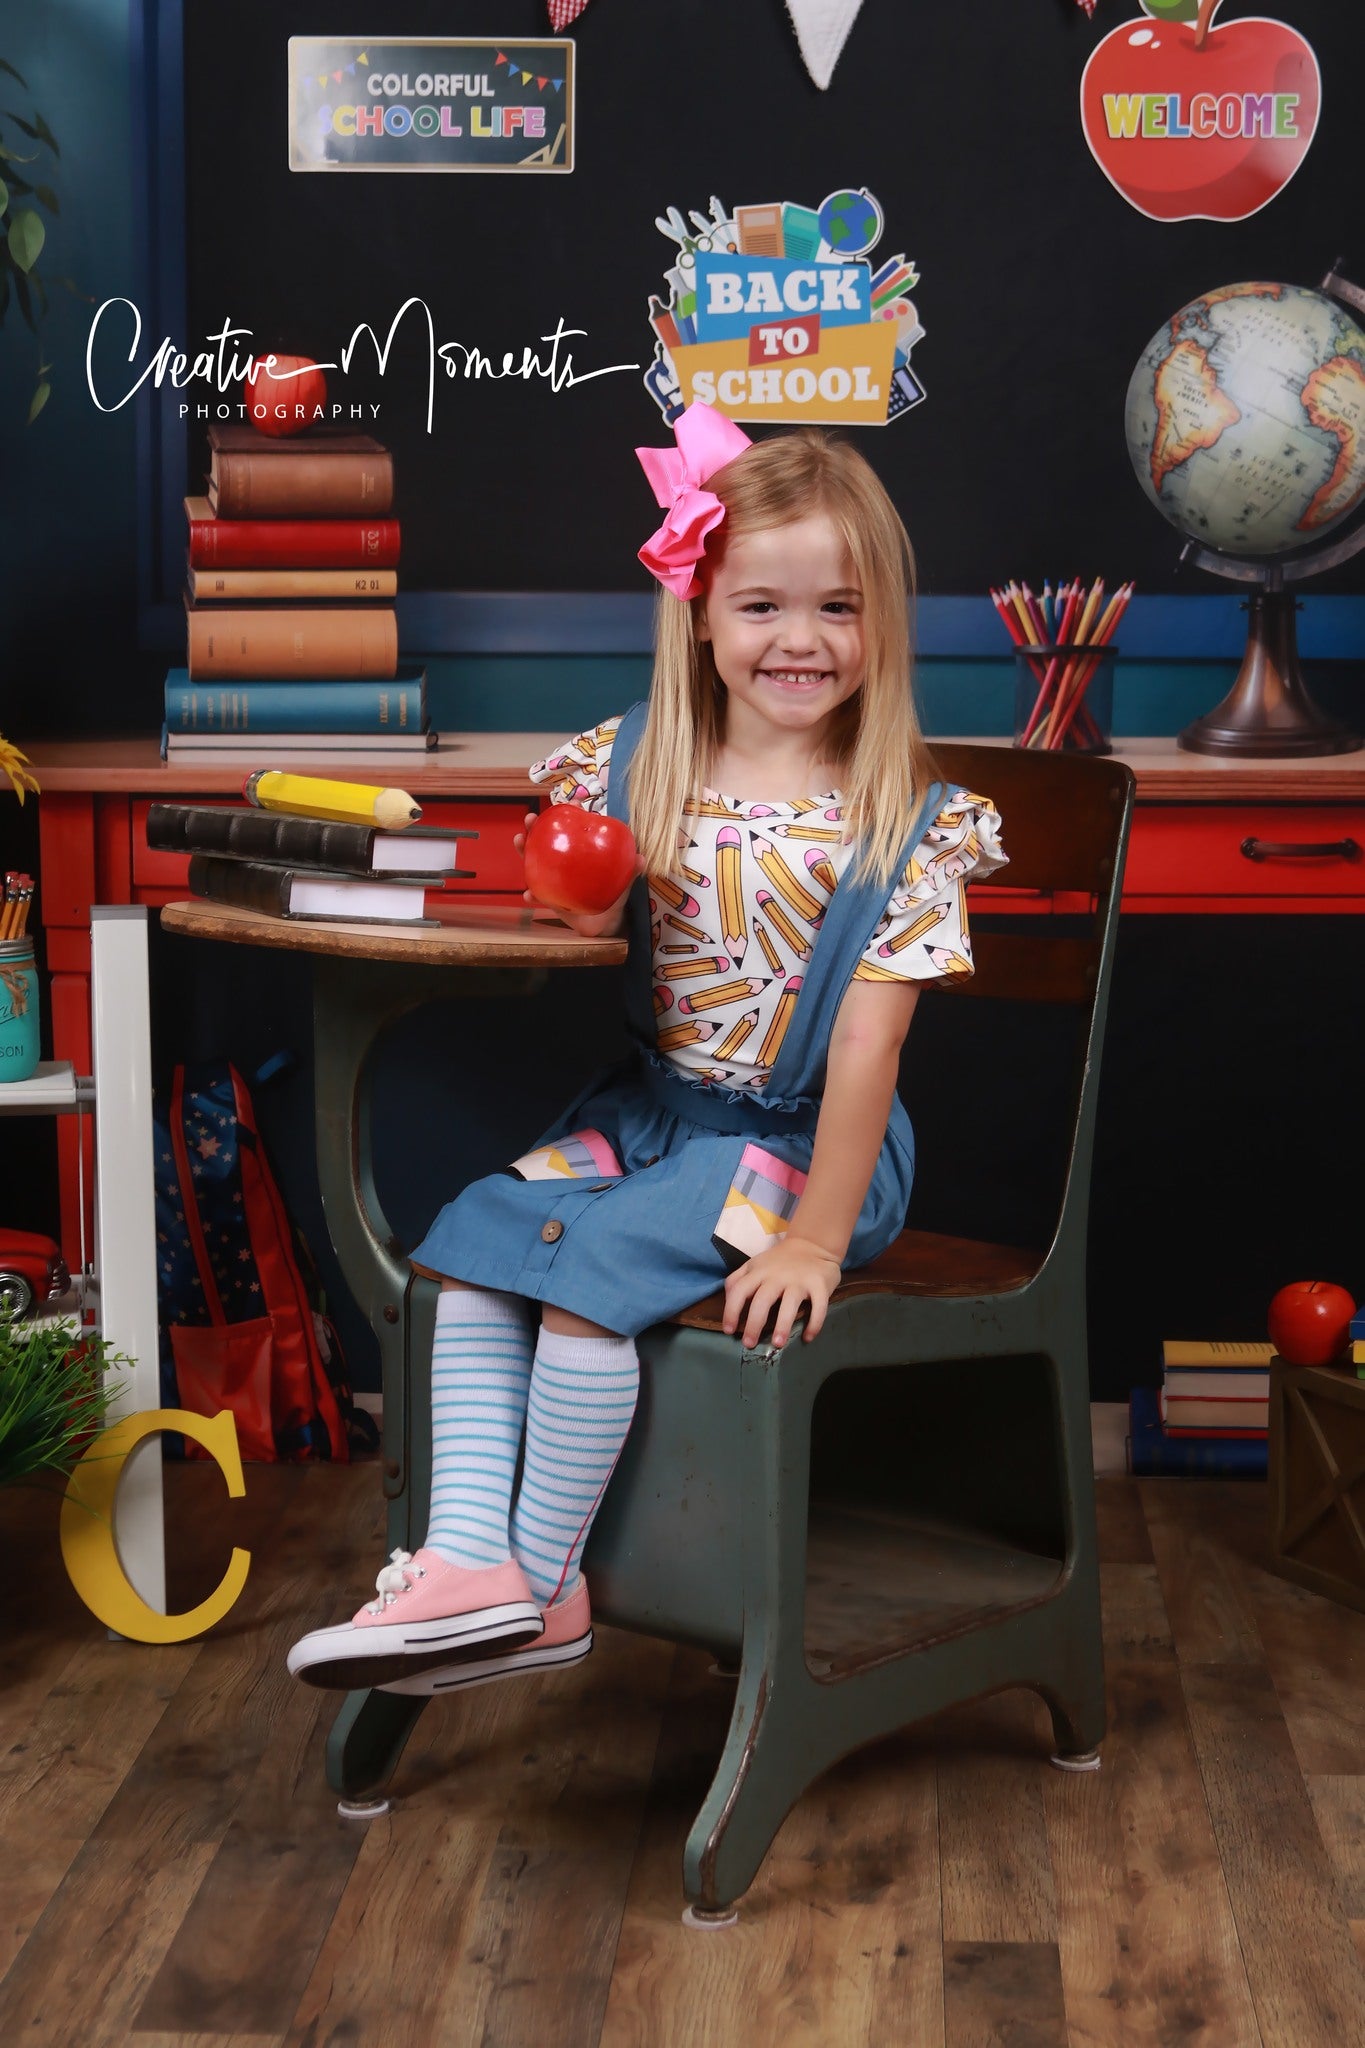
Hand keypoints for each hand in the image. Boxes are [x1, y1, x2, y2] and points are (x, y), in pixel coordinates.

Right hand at [513, 811, 641, 937]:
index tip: (564, 804)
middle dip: (533, 828)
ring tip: (519, 842)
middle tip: (528, 820)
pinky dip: (533, 893)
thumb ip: (631, 870)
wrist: (604, 924)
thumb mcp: (623, 881)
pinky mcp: (550, 898)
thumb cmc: (613, 896)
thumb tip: (642, 858)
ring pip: (534, 862)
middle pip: (544, 841)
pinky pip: (538, 894)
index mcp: (579, 853)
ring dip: (524, 852)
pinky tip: (529, 893)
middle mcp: (563, 862)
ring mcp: (553, 879)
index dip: (565, 816)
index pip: (570, 830)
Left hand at [722, 1235, 842, 1350]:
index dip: (731, 1311)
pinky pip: (818, 1307)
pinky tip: (807, 1337)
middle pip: (762, 1300)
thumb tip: (727, 1300)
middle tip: (749, 1344)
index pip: (739, 1291)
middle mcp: (777, 1276)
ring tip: (777, 1344)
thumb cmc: (779, 1261)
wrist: (812, 1244)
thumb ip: (738, 1279)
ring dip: (783, 1326)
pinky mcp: (819, 1285)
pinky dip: (814, 1323)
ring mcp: (799, 1281)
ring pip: (789, 1304)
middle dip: (754, 1324)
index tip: (729, 1330)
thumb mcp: (754, 1265)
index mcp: (758, 1272)